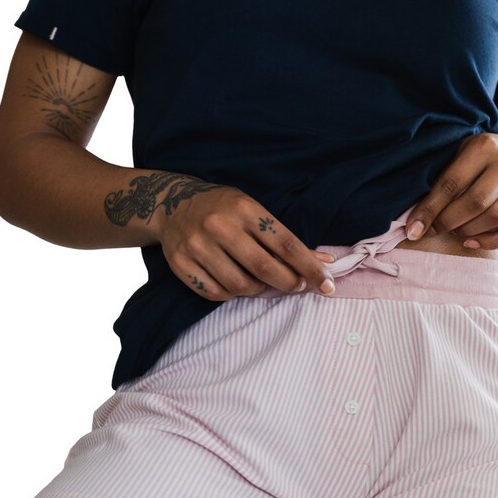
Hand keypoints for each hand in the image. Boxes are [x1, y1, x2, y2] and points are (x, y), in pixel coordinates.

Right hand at [158, 184, 336, 299]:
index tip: (326, 284)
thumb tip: (323, 262)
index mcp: (244, 209)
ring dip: (259, 290)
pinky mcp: (180, 264)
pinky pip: (215, 293)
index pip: (285, 243)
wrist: (170, 203)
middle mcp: (220, 226)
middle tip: (297, 286)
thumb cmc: (223, 208)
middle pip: (264, 268)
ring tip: (261, 281)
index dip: (309, 267)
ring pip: (240, 285)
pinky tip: (235, 283)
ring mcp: (197, 246)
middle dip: (289, 283)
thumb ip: (284, 237)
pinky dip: (232, 294)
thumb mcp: (254, 210)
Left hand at [404, 133, 497, 251]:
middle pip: (475, 202)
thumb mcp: (460, 159)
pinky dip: (490, 242)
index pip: (452, 183)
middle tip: (434, 231)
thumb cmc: (477, 162)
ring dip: (468, 232)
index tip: (414, 229)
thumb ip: (440, 183)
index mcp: (485, 145)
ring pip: (494, 218)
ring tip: (453, 232)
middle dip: (448, 222)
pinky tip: (471, 242)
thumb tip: (414, 224)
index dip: (431, 209)